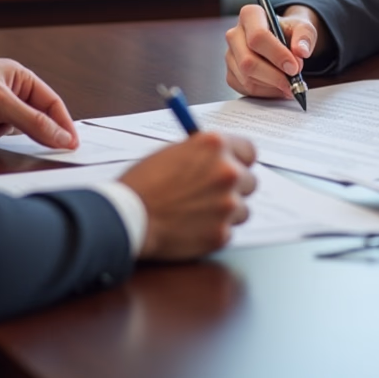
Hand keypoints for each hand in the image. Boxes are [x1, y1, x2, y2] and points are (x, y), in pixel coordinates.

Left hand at [0, 53, 77, 148]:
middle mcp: (8, 93)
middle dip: (34, 131)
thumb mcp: (2, 102)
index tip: (72, 143)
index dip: (63, 123)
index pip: (51, 103)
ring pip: (12, 131)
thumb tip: (60, 135)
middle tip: (47, 148)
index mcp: (20, 78)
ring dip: (2, 134)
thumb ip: (33, 121)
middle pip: (34, 119)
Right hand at [120, 132, 257, 259]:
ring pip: (242, 209)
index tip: (233, 167)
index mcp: (216, 144)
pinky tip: (192, 227)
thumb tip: (219, 159)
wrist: (128, 216)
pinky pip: (228, 230)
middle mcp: (227, 171)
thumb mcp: (174, 152)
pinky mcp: (222, 233)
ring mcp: (227, 204)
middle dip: (234, 188)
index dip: (240, 161)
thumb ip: (202, 155)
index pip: (249, 151)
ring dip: (226, 212)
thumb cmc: (143, 182)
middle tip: (213, 194)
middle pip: (250, 181)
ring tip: (198, 213)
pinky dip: (214, 230)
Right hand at [225, 4, 325, 98]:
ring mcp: (230, 55)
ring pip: (246, 77)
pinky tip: (279, 87)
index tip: (294, 67)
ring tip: (290, 84)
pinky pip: (246, 88)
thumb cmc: (289, 32)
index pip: (258, 36)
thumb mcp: (303, 27)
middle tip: (294, 82)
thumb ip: (305, 36)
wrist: (283, 40)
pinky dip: (266, 92)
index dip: (277, 55)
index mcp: (250, 15)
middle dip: (274, 76)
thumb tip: (301, 51)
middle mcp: (235, 34)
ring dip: (271, 85)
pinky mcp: (231, 73)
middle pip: (248, 61)